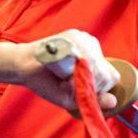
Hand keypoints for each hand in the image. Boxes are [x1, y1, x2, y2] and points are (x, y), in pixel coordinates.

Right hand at [5, 29, 119, 112]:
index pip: (111, 76)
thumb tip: (113, 102)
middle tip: (67, 83)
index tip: (79, 89)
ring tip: (62, 75)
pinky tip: (61, 69)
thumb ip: (93, 100)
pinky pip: (84, 59)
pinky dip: (73, 71)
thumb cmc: (48, 82)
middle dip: (87, 86)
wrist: (23, 68)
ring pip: (97, 67)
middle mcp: (92, 47)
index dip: (98, 89)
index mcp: (95, 59)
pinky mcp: (74, 36)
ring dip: (79, 79)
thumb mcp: (72, 97)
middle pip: (105, 74)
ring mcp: (84, 40)